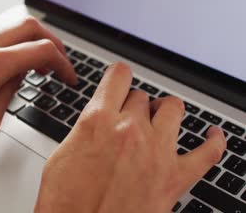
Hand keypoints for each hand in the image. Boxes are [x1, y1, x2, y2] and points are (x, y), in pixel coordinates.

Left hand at [0, 18, 76, 162]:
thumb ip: (11, 91)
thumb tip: (20, 77)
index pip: (41, 50)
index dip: (63, 63)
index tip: (68, 77)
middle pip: (30, 26)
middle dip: (52, 42)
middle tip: (59, 64)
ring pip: (12, 28)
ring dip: (31, 42)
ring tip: (40, 67)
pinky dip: (13, 46)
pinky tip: (16, 66)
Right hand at [34, 63, 226, 212]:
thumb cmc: (65, 203)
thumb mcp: (61, 155)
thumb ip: (85, 130)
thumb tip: (97, 120)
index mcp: (97, 122)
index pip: (118, 76)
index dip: (117, 77)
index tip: (118, 81)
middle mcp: (129, 132)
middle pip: (141, 96)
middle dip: (133, 104)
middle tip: (125, 119)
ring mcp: (156, 153)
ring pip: (173, 109)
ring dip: (164, 112)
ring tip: (158, 120)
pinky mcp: (175, 179)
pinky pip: (208, 153)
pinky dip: (214, 142)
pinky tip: (212, 136)